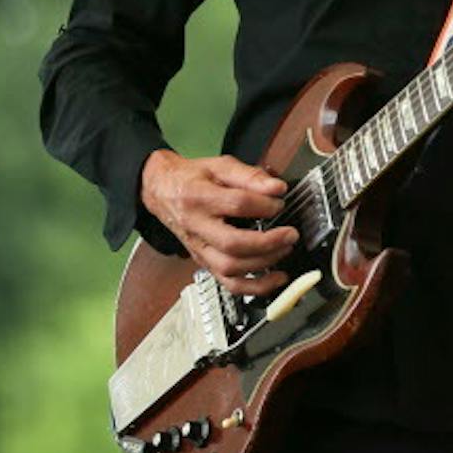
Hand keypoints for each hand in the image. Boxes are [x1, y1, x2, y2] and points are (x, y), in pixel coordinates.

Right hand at [140, 149, 296, 295]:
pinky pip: (228, 284)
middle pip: (232, 243)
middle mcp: (197, 227)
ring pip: (229, 268)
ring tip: (285, 250)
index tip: (280, 201)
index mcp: (199, 198)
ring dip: (264, 263)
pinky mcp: (204, 262)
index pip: (236, 204)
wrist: (162, 191)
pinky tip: (275, 279)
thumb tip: (276, 188)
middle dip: (267, 242)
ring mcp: (199, 249)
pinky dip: (255, 287)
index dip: (264, 204)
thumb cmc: (192, 179)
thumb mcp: (219, 165)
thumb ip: (250, 175)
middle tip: (290, 234)